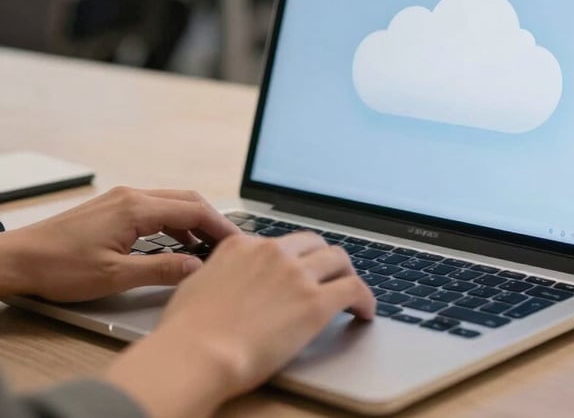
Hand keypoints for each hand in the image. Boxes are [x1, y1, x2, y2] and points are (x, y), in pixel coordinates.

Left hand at [0, 187, 238, 301]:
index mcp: (136, 208)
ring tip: (207, 248)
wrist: (18, 260)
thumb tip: (195, 267)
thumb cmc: (59, 268)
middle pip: (187, 200)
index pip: (193, 210)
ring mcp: (122, 199)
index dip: (219, 227)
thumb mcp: (114, 276)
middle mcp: (132, 195)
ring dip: (193, 222)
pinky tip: (176, 244)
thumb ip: (160, 269)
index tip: (236, 243)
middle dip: (211, 221)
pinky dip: (173, 223)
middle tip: (229, 245)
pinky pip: (155, 209)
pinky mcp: (113, 208)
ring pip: (171, 203)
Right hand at [106, 231, 374, 417]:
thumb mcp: (194, 285)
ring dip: (346, 274)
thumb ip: (216, 275)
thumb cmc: (186, 332)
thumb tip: (219, 280)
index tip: (297, 270)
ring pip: (339, 259)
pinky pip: (354, 289)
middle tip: (329, 277)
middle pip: (313, 243)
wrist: (196, 353)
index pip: (279, 242)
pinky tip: (364, 312)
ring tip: (351, 292)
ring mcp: (295, 274)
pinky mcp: (315, 301)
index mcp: (242, 245)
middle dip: (324, 259)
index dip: (293, 258)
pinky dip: (365, 298)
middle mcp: (272, 251)